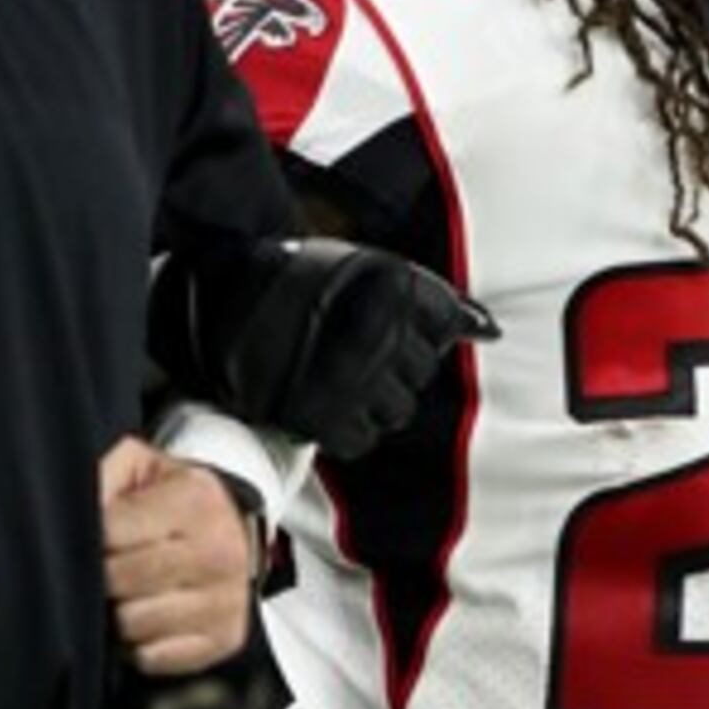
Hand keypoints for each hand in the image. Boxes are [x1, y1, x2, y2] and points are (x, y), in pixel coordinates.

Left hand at [100, 439, 256, 676]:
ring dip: (120, 613)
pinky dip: (141, 644)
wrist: (232, 534)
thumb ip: (103, 476)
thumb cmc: (173, 503)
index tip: (98, 537)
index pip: (109, 533)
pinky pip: (153, 657)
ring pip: (132, 624)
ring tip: (131, 592)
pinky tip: (150, 617)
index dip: (91, 538)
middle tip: (111, 565)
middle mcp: (220, 550)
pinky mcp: (225, 637)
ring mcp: (226, 598)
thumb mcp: (140, 468)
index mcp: (197, 500)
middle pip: (118, 581)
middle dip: (102, 576)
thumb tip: (67, 510)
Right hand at [158, 238, 493, 458]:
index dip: (418, 328)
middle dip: (395, 365)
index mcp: (393, 287)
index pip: (445, 325)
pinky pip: (361, 440)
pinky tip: (327, 402)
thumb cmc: (298, 281)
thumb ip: (436, 301)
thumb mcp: (372, 269)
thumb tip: (490, 330)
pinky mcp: (319, 416)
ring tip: (339, 375)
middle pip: (421, 372)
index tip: (387, 323)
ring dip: (373, 399)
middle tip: (354, 349)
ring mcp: (349, 377)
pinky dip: (346, 428)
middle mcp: (377, 332)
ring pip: (397, 410)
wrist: (218, 299)